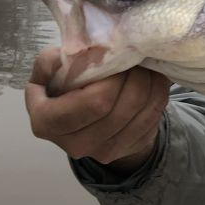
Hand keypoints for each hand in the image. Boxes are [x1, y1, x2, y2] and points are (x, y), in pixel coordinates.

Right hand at [25, 47, 170, 173]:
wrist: (81, 113)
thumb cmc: (63, 84)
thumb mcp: (50, 66)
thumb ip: (58, 59)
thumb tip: (88, 53)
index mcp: (47, 122)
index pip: (96, 101)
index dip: (114, 78)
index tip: (118, 58)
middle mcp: (75, 145)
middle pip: (122, 108)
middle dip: (136, 77)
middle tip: (137, 58)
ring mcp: (103, 152)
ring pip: (142, 113)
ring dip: (151, 84)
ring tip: (146, 67)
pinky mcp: (127, 149)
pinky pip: (153, 120)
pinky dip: (158, 96)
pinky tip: (152, 82)